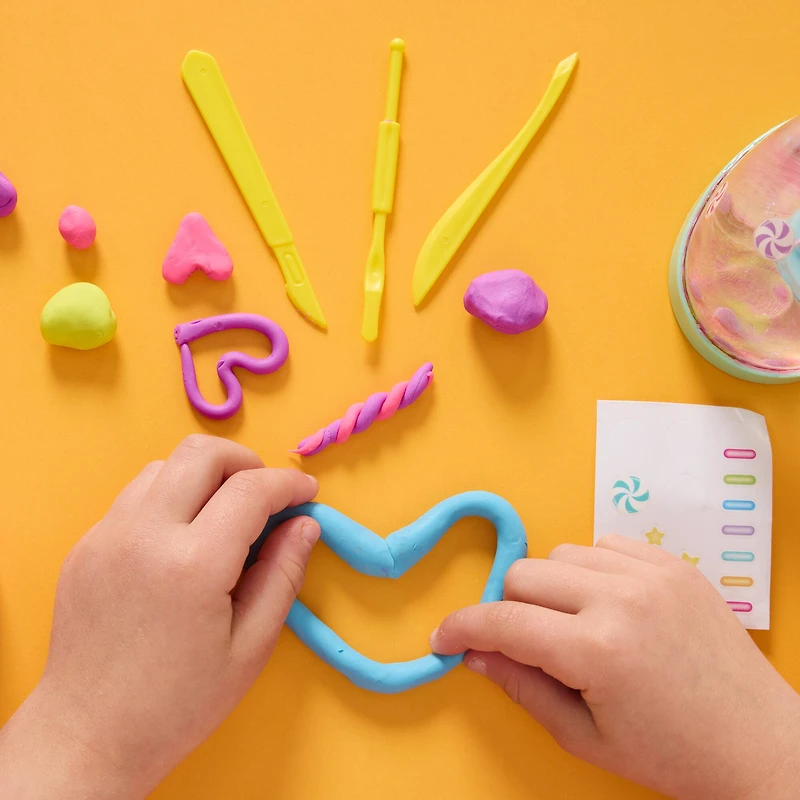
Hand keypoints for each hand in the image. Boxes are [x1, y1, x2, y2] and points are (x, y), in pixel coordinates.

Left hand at [0, 435, 319, 798]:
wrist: (89, 734)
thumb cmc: (179, 703)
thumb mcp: (250, 647)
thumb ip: (283, 575)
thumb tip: (306, 524)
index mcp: (193, 565)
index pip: (251, 489)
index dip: (289, 483)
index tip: (307, 493)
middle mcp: (145, 535)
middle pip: (202, 453)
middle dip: (246, 462)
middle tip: (266, 497)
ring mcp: (107, 535)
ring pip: (165, 465)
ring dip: (204, 477)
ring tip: (223, 517)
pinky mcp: (86, 545)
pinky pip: (135, 496)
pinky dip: (171, 498)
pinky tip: (182, 539)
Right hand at [431, 536, 799, 799]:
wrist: (761, 745)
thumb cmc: (672, 754)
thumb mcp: (584, 736)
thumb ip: (521, 687)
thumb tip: (475, 654)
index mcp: (597, 650)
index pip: (503, 621)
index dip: (462, 627)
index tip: (444, 638)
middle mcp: (622, 599)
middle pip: (524, 574)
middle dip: (507, 609)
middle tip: (521, 642)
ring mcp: (653, 574)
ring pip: (560, 553)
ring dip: (549, 586)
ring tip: (569, 624)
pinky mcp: (675, 564)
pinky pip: (605, 543)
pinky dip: (590, 568)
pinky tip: (605, 602)